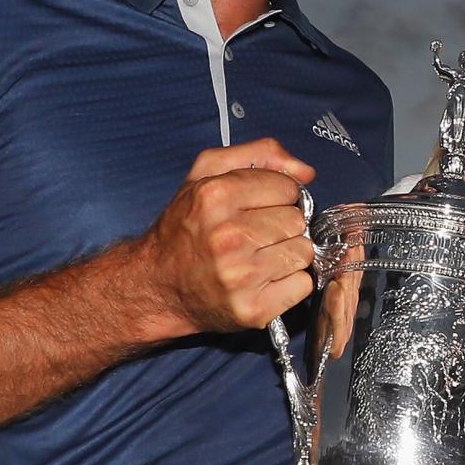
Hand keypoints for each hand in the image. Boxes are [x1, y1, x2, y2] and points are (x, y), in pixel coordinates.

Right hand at [141, 138, 316, 334]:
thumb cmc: (184, 228)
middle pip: (297, 221)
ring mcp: (240, 276)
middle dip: (281, 224)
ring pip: (303, 251)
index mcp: (216, 196)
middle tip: (255, 233)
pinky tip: (263, 278)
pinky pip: (302, 285)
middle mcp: (228, 237)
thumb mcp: (207, 173)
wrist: (157, 285)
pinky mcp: (252, 309)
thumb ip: (259, 154)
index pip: (288, 187)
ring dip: (287, 253)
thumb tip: (306, 172)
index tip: (258, 206)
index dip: (277, 195)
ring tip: (258, 255)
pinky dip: (289, 283)